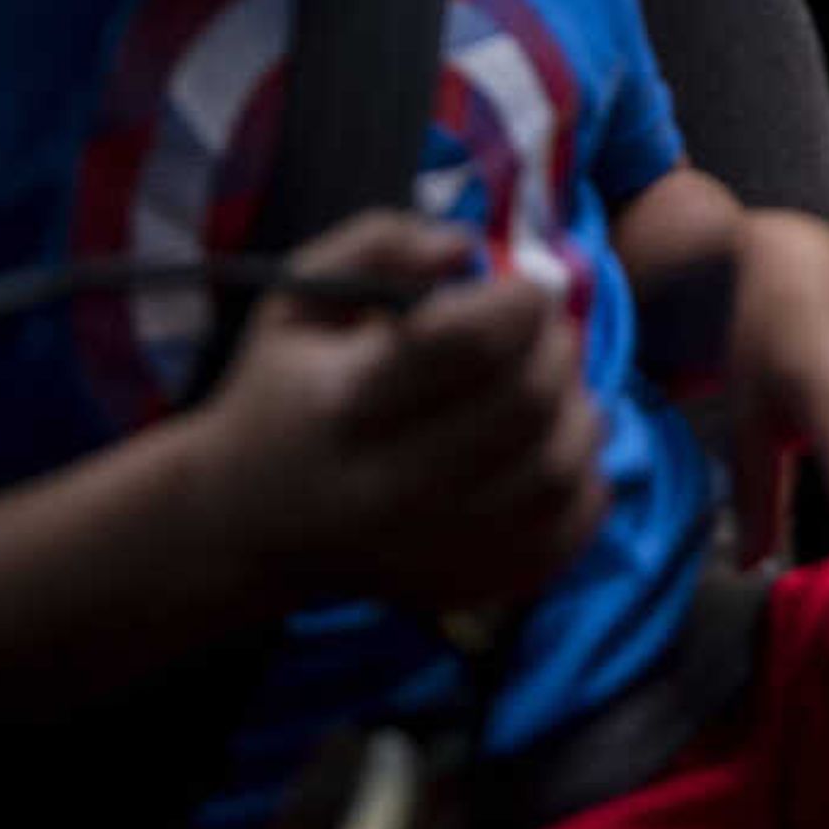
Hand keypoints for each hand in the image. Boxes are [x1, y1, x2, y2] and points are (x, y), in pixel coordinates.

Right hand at [193, 210, 608, 618]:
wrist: (244, 526)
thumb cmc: (281, 395)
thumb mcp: (297, 298)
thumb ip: (379, 243)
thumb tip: (465, 246)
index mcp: (346, 405)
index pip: (468, 343)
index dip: (521, 298)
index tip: (525, 284)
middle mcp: (389, 488)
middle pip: (527, 403)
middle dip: (556, 346)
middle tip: (543, 329)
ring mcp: (432, 548)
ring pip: (559, 468)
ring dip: (576, 407)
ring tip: (548, 386)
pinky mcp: (468, 584)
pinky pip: (568, 529)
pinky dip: (584, 478)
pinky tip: (550, 447)